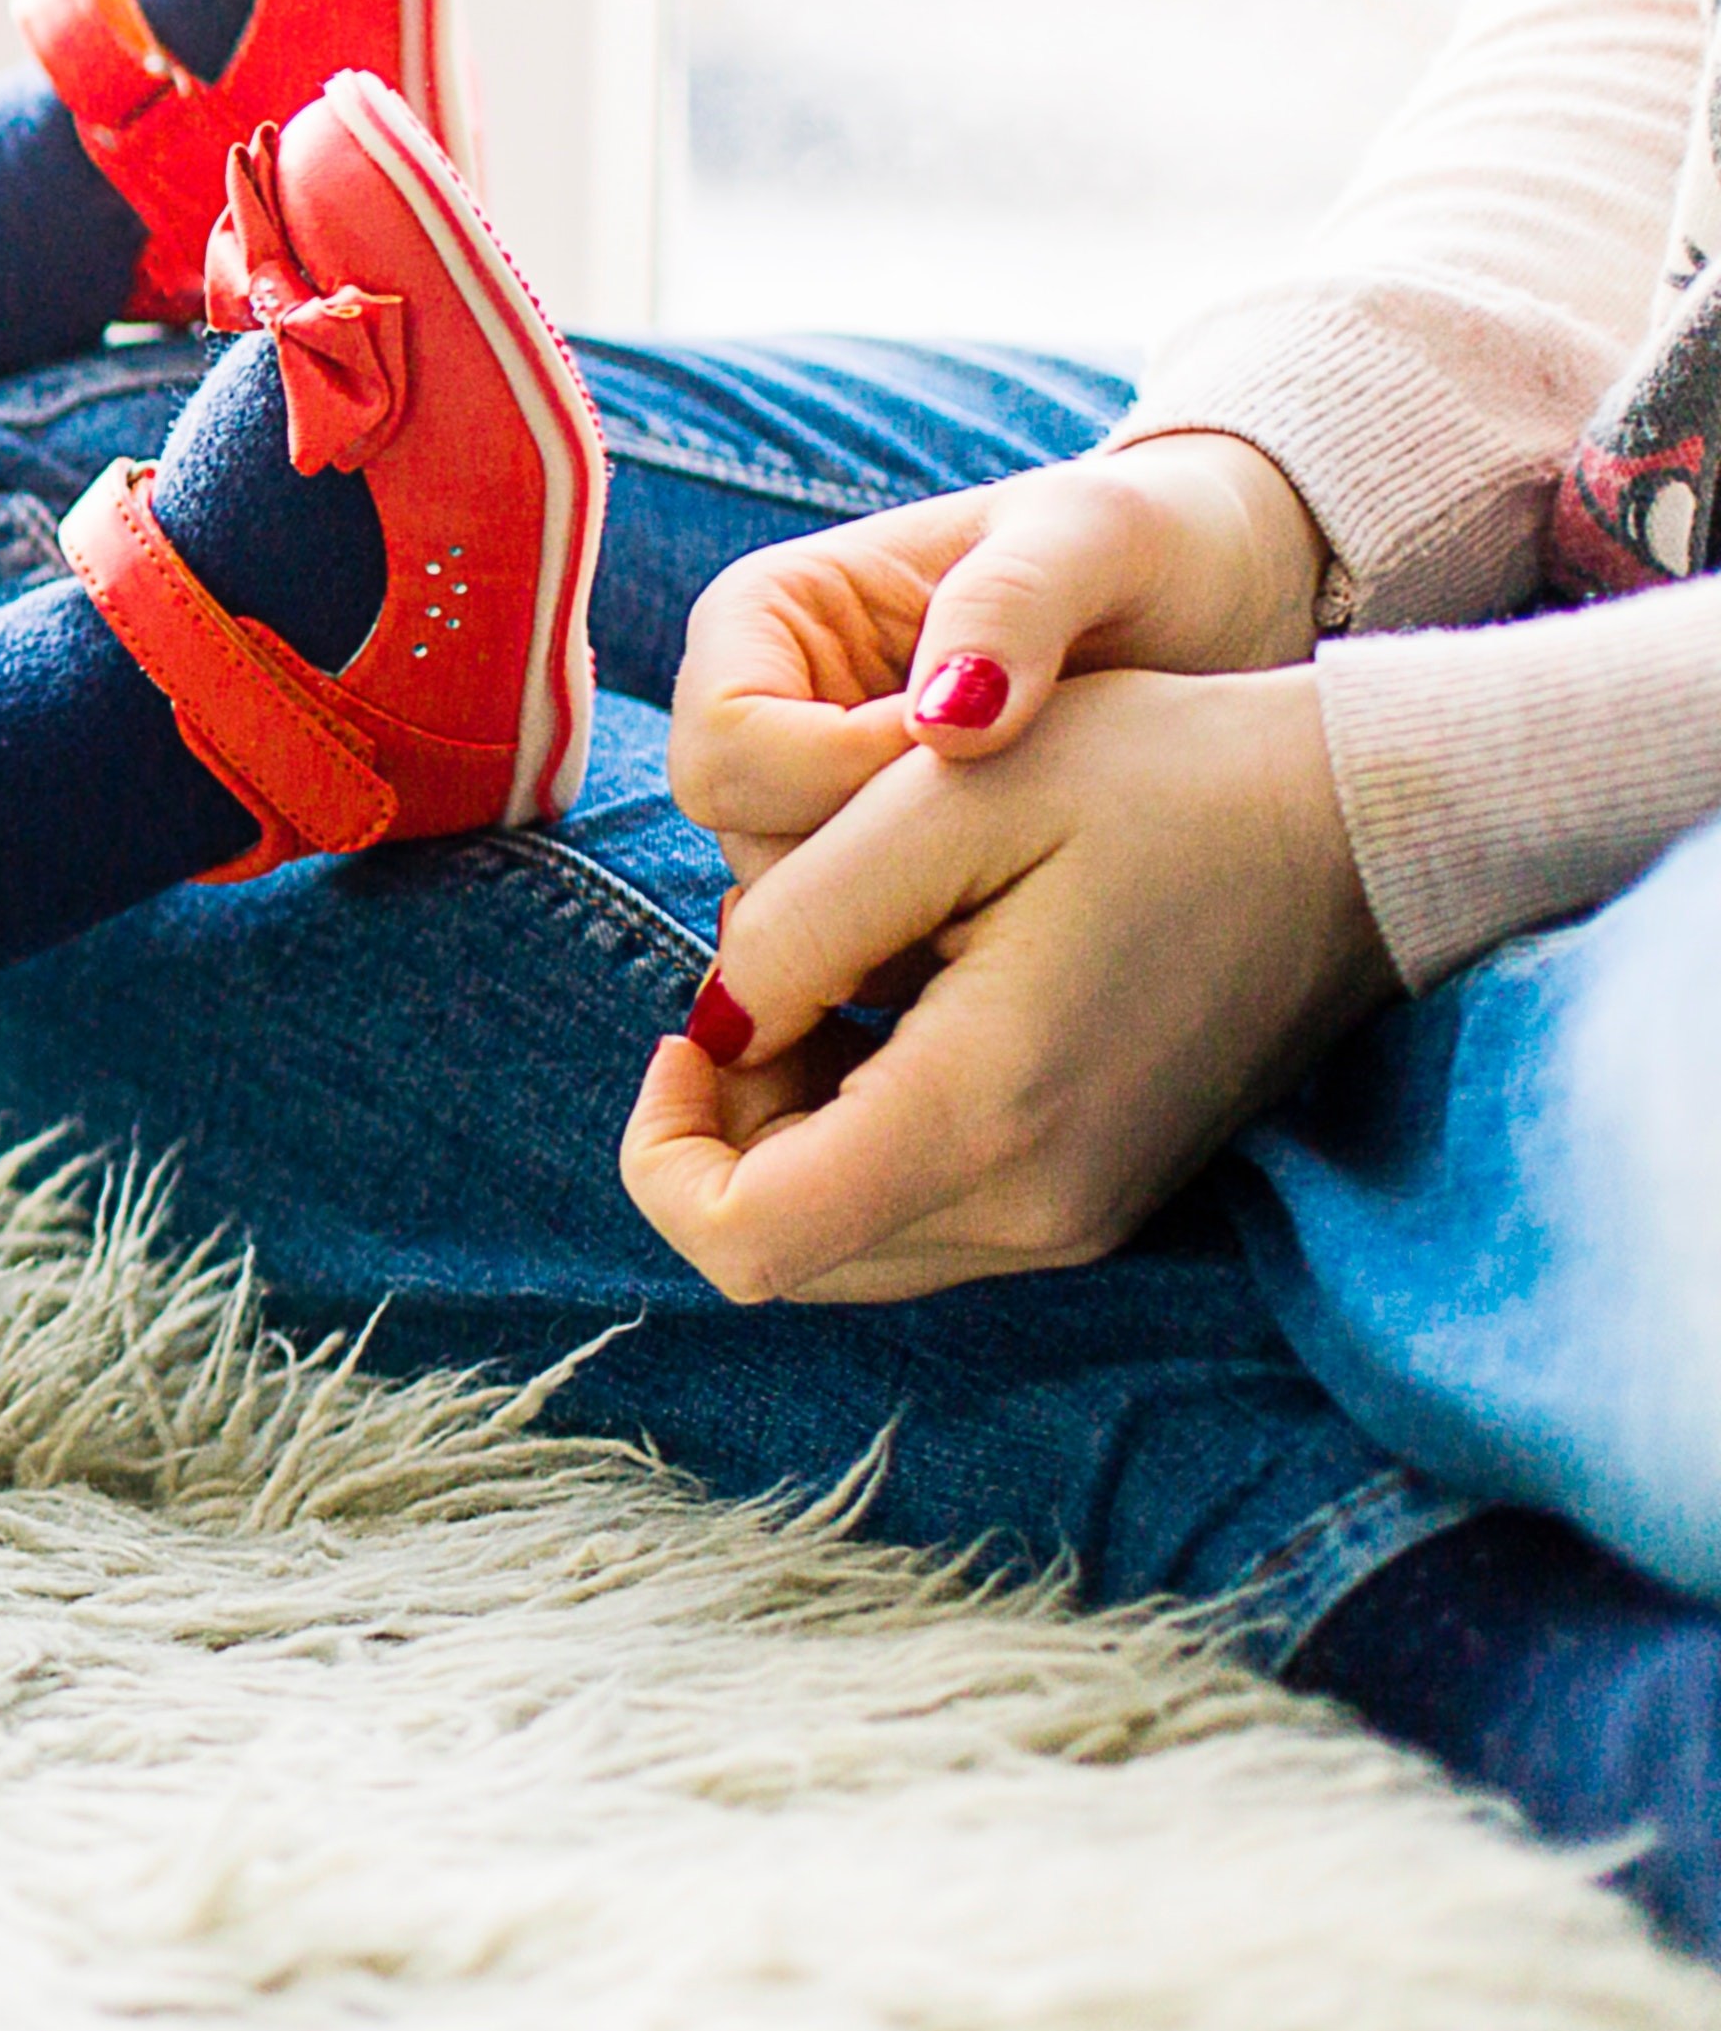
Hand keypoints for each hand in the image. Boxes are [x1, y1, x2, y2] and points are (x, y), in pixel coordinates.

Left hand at [622, 665, 1391, 1306]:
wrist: (1368, 826)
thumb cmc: (1164, 778)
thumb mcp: (945, 792)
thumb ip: (799, 918)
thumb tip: (718, 1024)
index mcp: (985, 1114)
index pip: (742, 1242)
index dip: (662, 1151)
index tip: (687, 1031)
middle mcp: (1036, 1208)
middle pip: (786, 1253)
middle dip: (726, 1137)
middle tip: (761, 994)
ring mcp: (1080, 1217)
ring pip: (851, 1242)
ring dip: (794, 1138)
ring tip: (830, 990)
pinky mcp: (1103, 1196)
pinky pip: (930, 1214)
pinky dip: (869, 1138)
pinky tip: (898, 1014)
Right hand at [664, 433, 1328, 887]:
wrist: (1213, 601)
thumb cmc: (1143, 542)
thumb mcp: (1093, 536)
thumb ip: (1013, 604)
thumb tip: (938, 728)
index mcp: (767, 614)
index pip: (727, 738)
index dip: (832, 770)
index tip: (973, 751)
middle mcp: (763, 710)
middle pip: (743, 834)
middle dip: (868, 850)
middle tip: (1012, 809)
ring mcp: (812, 795)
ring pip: (793, 905)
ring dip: (909, 901)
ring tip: (1036, 835)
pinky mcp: (872, 862)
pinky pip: (862, 940)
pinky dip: (939, 936)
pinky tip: (1032, 885)